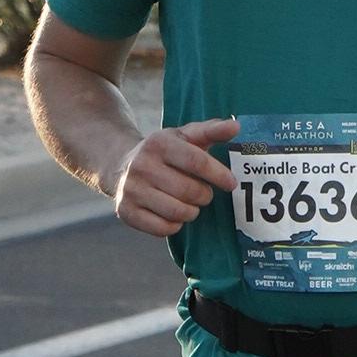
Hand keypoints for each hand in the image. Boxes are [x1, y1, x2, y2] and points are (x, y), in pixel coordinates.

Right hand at [109, 116, 238, 234]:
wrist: (120, 166)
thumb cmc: (164, 153)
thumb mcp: (185, 136)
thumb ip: (211, 131)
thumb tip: (236, 127)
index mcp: (159, 143)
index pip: (196, 161)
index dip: (218, 174)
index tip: (231, 183)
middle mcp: (142, 165)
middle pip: (189, 191)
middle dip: (204, 195)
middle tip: (203, 193)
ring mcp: (132, 190)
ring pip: (178, 212)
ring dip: (192, 211)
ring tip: (189, 203)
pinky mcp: (126, 211)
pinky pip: (163, 228)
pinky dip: (175, 225)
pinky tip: (173, 214)